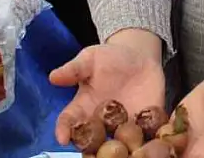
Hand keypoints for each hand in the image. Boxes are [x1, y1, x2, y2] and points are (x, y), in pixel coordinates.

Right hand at [50, 29, 165, 144]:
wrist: (138, 56)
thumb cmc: (109, 58)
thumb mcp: (91, 59)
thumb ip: (75, 69)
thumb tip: (53, 76)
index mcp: (83, 108)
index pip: (70, 122)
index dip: (64, 130)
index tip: (62, 138)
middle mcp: (101, 122)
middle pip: (92, 141)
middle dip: (91, 148)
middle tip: (91, 154)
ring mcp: (123, 126)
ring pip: (119, 145)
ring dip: (120, 151)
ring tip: (121, 154)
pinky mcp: (147, 124)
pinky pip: (147, 136)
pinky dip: (148, 141)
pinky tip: (150, 145)